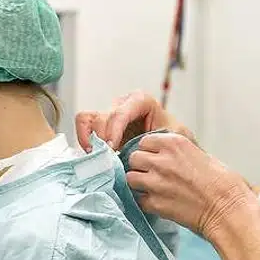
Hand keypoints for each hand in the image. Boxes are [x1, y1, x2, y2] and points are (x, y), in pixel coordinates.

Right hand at [74, 91, 194, 151]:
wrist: (170, 150)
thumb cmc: (173, 141)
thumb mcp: (176, 137)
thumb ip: (162, 139)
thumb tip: (143, 147)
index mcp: (141, 101)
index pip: (121, 111)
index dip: (114, 129)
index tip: (113, 148)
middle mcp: (122, 105)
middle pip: (103, 117)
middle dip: (103, 139)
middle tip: (108, 158)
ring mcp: (109, 114)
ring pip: (89, 119)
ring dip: (90, 139)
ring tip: (98, 156)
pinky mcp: (100, 126)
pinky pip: (83, 125)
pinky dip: (83, 139)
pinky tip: (93, 154)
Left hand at [126, 132, 255, 238]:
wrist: (227, 210)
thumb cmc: (223, 184)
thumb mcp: (201, 155)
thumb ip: (178, 153)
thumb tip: (166, 155)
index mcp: (175, 144)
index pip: (144, 141)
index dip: (148, 151)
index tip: (154, 158)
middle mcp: (162, 160)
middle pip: (134, 158)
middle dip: (140, 165)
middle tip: (151, 174)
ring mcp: (156, 182)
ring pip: (131, 178)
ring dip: (138, 183)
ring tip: (152, 188)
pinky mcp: (154, 203)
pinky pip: (138, 199)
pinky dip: (145, 201)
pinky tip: (158, 202)